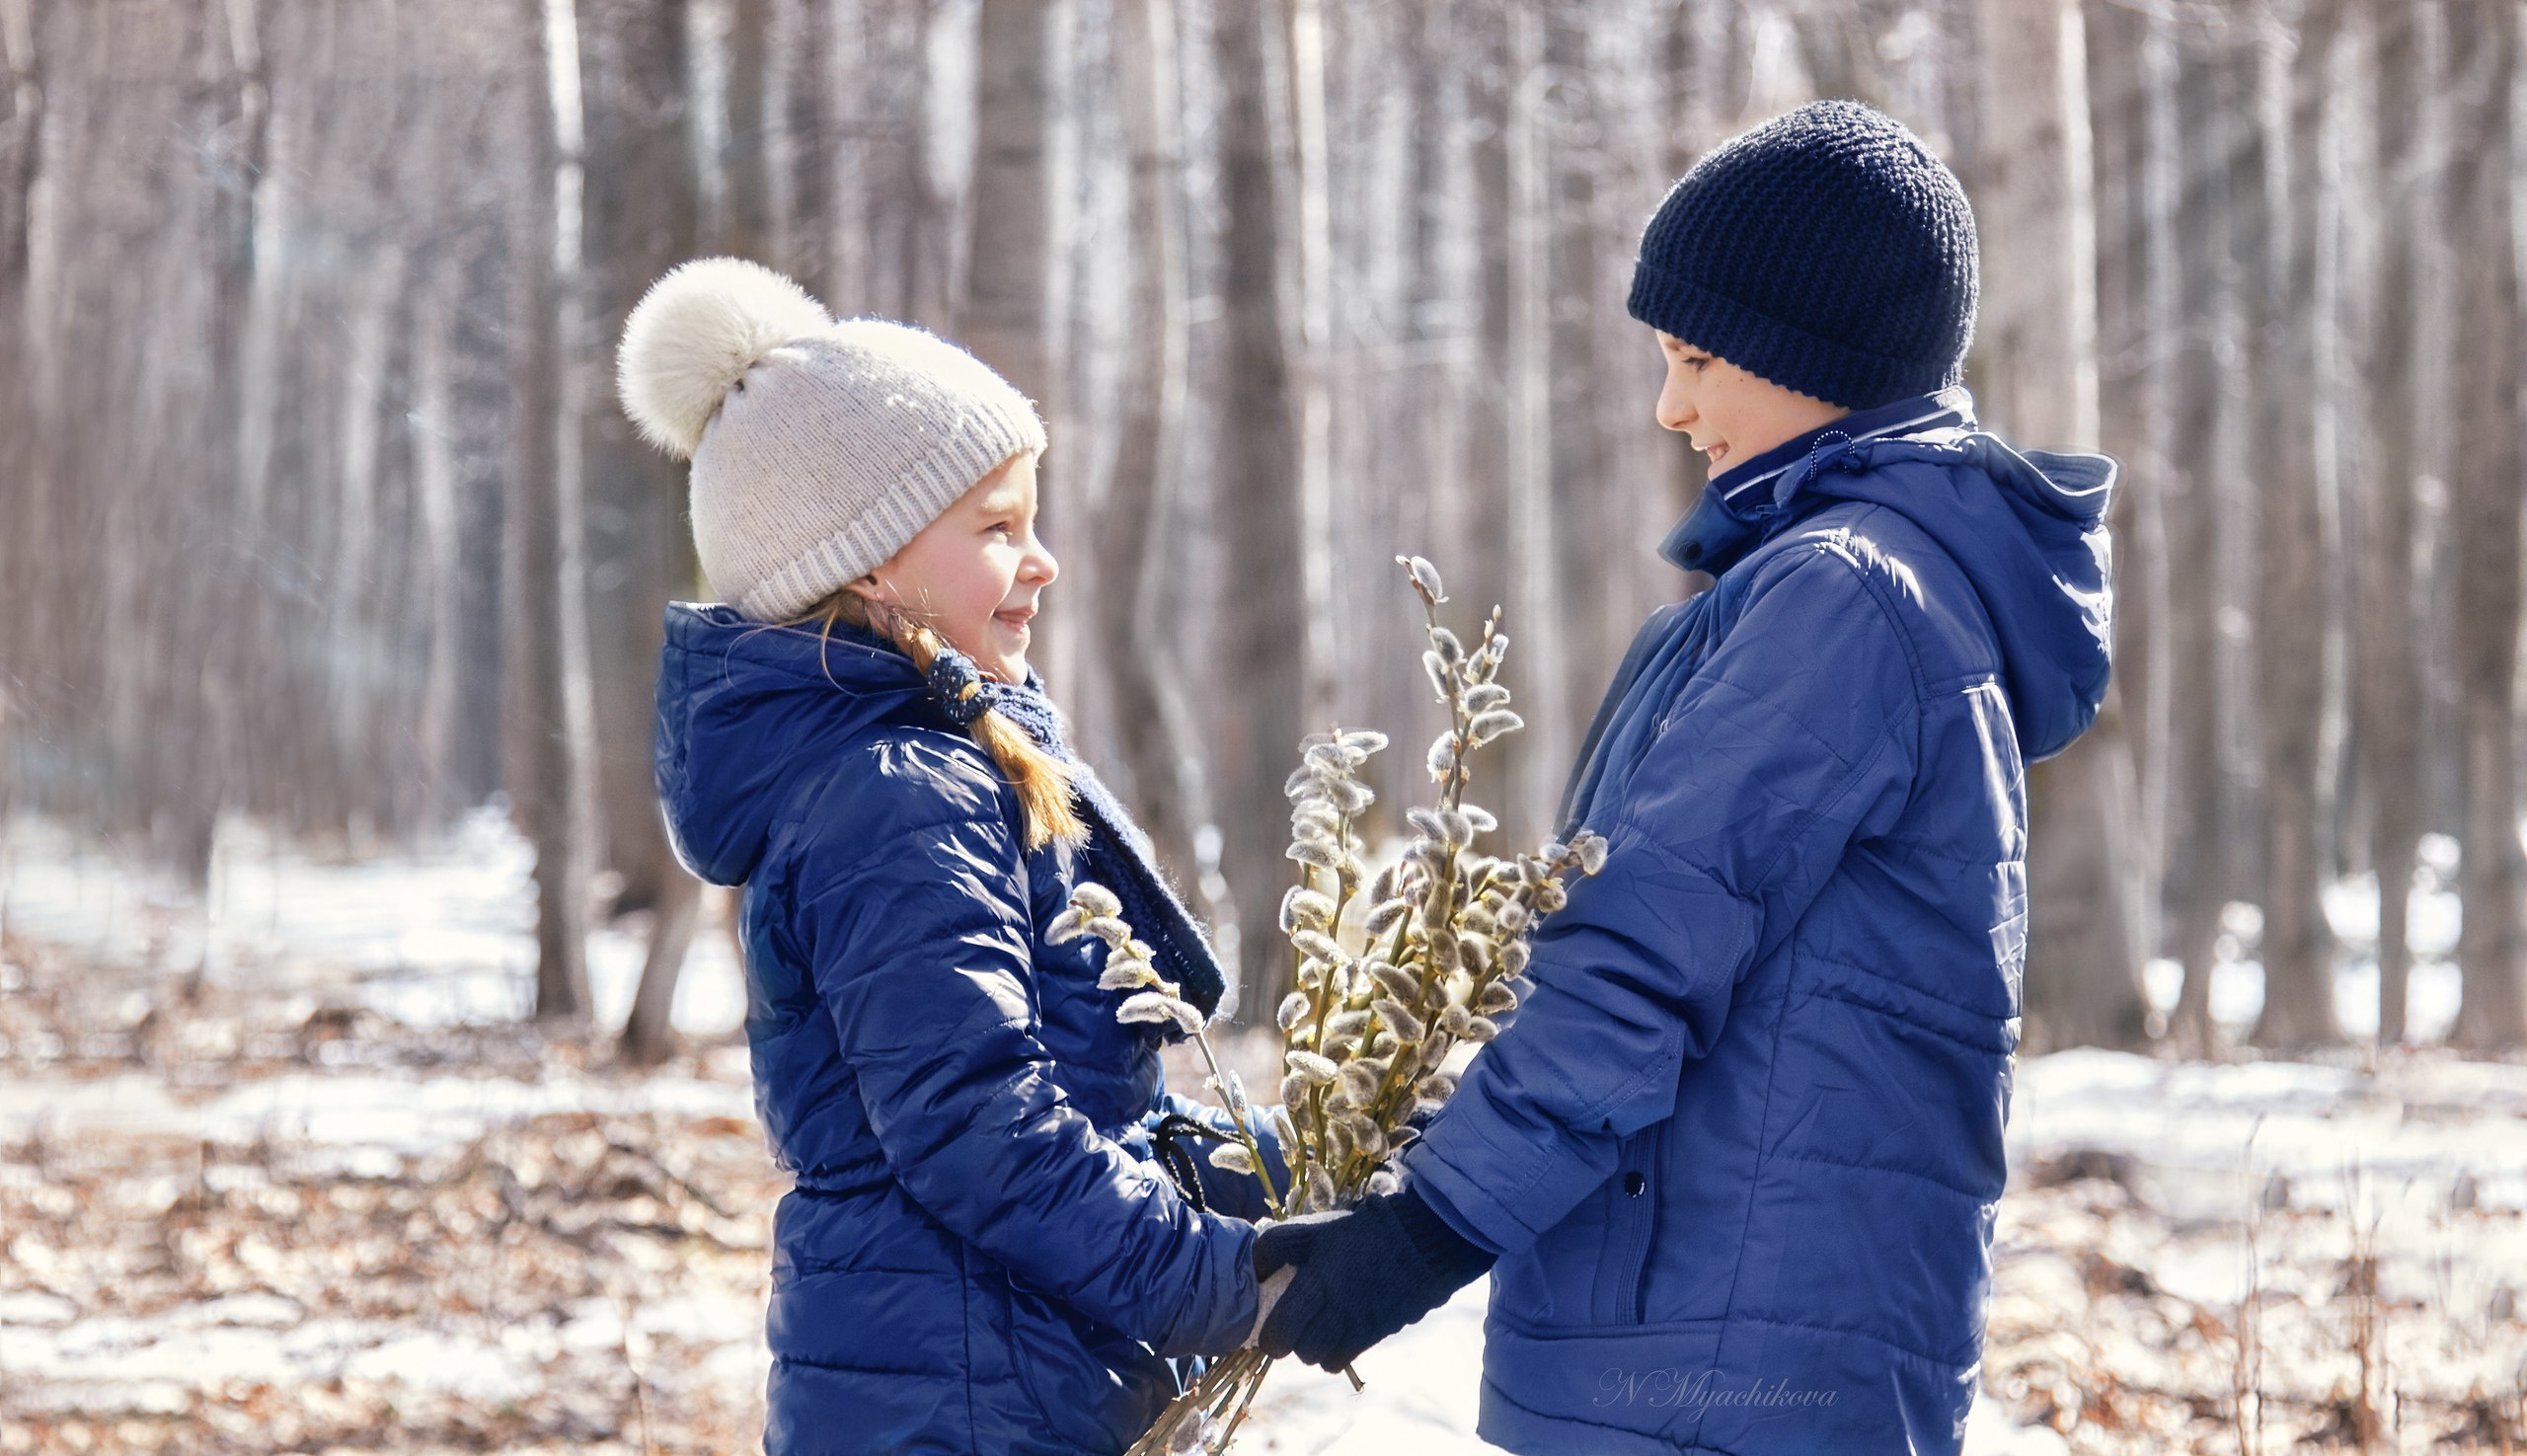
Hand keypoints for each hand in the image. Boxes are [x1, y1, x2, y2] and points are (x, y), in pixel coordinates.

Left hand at [1249, 1186, 1495, 1370]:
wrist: (1418, 1242)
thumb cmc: (1359, 1233)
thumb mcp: (1314, 1230)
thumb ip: (1276, 1246)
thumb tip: (1253, 1269)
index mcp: (1316, 1282)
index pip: (1281, 1330)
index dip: (1270, 1337)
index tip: (1269, 1329)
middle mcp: (1336, 1311)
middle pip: (1301, 1351)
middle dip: (1292, 1344)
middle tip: (1292, 1329)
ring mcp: (1358, 1326)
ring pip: (1321, 1359)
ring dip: (1313, 1350)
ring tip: (1314, 1332)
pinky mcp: (1375, 1333)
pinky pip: (1343, 1359)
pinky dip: (1333, 1353)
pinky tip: (1335, 1335)